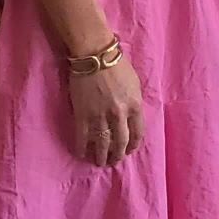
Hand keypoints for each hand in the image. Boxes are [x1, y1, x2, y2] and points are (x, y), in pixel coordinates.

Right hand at [67, 52, 143, 167]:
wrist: (94, 56)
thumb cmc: (117, 66)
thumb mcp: (135, 84)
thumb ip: (134, 102)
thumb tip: (132, 117)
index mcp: (135, 106)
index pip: (137, 133)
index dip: (133, 145)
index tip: (129, 151)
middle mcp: (119, 115)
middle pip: (120, 142)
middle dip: (117, 155)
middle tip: (114, 161)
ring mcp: (100, 116)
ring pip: (102, 143)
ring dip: (101, 156)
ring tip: (100, 162)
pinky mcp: (82, 115)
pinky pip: (82, 137)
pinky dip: (82, 148)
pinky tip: (81, 154)